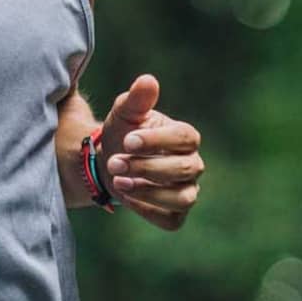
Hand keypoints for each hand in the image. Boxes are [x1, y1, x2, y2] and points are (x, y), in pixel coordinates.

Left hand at [97, 73, 203, 231]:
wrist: (110, 163)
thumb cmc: (123, 133)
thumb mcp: (125, 113)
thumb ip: (137, 99)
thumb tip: (147, 80)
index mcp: (185, 137)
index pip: (185, 138)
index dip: (158, 141)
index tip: (128, 141)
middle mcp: (192, 165)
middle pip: (184, 169)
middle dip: (147, 167)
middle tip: (115, 163)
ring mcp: (186, 191)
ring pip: (183, 198)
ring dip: (150, 192)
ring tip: (119, 182)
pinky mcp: (175, 214)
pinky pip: (171, 220)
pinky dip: (150, 212)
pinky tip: (127, 199)